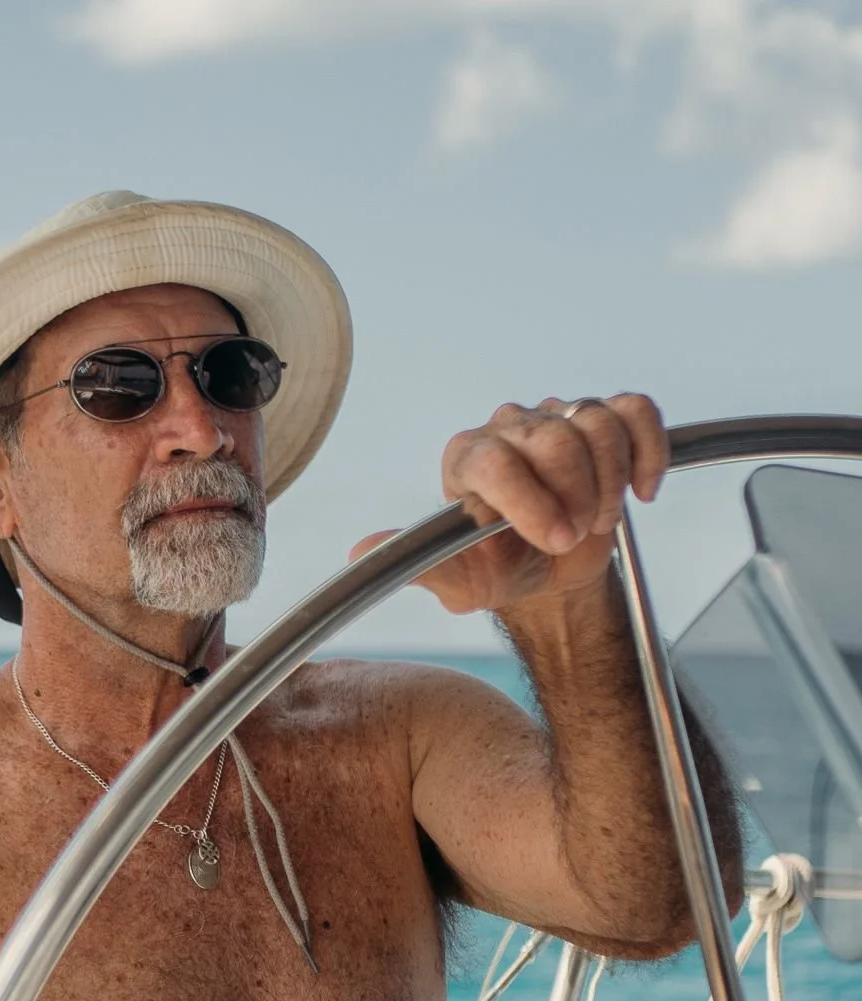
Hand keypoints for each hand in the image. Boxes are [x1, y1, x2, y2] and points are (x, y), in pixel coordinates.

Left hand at [350, 394, 668, 614]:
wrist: (548, 574)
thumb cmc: (498, 571)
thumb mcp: (459, 582)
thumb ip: (417, 564)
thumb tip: (360, 549)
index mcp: (467, 459)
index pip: (495, 459)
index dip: (530, 500)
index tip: (554, 539)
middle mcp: (507, 428)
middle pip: (552, 438)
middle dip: (574, 496)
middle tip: (572, 536)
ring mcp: (557, 418)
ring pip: (596, 423)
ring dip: (609, 482)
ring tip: (595, 520)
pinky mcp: (604, 419)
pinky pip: (635, 411)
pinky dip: (647, 450)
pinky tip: (641, 491)